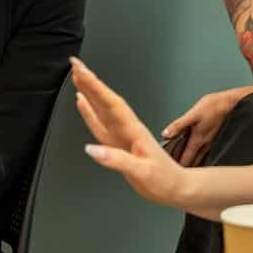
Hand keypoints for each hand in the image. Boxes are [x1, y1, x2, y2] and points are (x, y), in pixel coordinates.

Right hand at [73, 58, 190, 207]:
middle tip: (75, 65)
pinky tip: (83, 105)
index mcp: (133, 132)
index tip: (81, 71)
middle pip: (105, 100)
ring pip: (102, 109)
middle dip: (89, 82)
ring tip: (76, 78)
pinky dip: (90, 113)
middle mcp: (127, 129)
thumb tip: (92, 149)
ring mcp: (122, 136)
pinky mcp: (118, 145)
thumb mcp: (143, 172)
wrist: (177, 188)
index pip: (111, 103)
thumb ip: (118, 160)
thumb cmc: (165, 180)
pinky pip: (100, 125)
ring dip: (89, 93)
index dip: (95, 86)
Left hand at [161, 85, 252, 166]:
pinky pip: (204, 154)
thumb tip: (166, 134)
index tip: (169, 171)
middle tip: (172, 169)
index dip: (176, 167)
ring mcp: (210, 145)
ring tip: (180, 163)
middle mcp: (204, 146)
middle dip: (182, 168)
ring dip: (190, 163)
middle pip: (192, 164)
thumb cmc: (214, 107)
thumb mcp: (193, 114)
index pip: (185, 161)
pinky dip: (197, 156)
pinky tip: (193, 153)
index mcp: (197, 142)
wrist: (231, 104)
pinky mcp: (213, 140)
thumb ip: (178, 125)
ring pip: (198, 160)